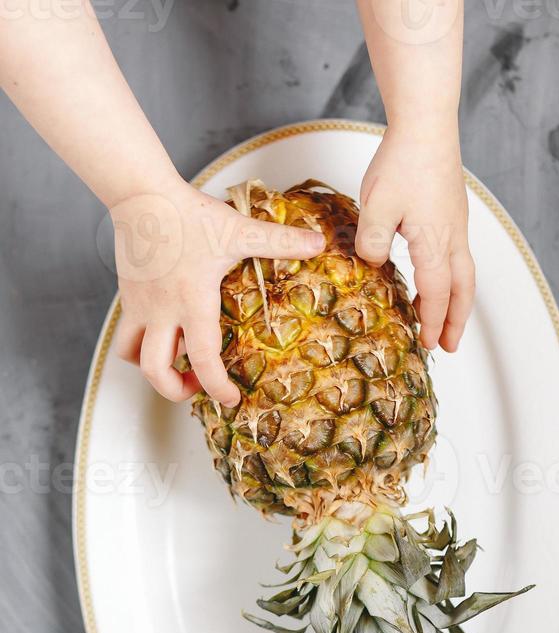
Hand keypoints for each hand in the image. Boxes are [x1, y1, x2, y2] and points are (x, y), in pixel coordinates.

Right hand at [112, 178, 324, 404]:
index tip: (231, 398)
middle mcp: (162, 311)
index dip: (217, 386)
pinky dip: (142, 347)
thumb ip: (281, 240)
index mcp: (192, 301)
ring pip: (133, 358)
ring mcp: (140, 307)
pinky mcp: (128, 300)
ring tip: (178, 364)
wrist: (142, 194)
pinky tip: (166, 334)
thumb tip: (318, 242)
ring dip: (154, 371)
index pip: (202, 359)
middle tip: (198, 385)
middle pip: (156, 372)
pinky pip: (127, 336)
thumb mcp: (240, 230)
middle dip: (177, 390)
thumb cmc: (190, 214)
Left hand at [355, 124, 474, 351]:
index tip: (427, 343)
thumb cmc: (403, 161)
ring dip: (457, 302)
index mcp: (435, 242)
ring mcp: (456, 224)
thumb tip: (372, 263)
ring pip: (464, 273)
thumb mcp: (376, 206)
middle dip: (456, 321)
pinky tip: (437, 279)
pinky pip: (457, 256)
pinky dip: (452, 278)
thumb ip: (372, 242)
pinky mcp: (452, 212)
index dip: (432, 321)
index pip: (437, 293)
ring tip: (447, 322)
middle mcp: (453, 237)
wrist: (426, 123)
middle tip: (449, 346)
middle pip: (462, 290)